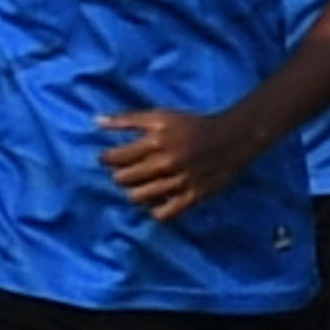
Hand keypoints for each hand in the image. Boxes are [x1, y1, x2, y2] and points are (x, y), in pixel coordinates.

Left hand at [99, 104, 254, 223]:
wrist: (233, 138)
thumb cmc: (192, 125)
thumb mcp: (160, 116)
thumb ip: (127, 119)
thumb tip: (96, 122)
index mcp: (155, 141)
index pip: (115, 158)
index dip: (106, 159)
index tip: (108, 159)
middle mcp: (165, 163)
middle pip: (123, 179)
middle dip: (120, 176)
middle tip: (126, 172)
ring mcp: (180, 181)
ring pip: (139, 197)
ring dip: (134, 193)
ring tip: (141, 186)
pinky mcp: (194, 197)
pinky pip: (164, 213)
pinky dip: (156, 210)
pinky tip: (157, 201)